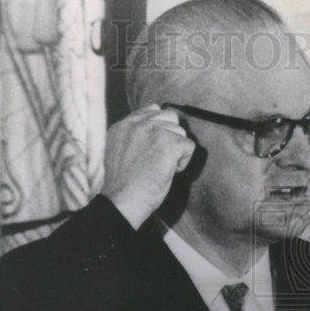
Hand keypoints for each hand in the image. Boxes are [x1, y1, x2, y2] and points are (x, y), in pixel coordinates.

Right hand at [100, 105, 195, 228]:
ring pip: (180, 132)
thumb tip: (155, 132)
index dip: (161, 128)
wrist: (123, 200)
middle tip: (161, 159)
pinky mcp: (168, 143)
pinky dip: (183, 162)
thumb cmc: (124, 184)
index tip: (158, 146)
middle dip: (171, 137)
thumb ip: (134, 136)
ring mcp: (153, 131)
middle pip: (170, 117)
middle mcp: (137, 123)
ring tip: (161, 167)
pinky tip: (169, 172)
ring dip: (177, 151)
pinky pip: (189, 146)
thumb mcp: (120, 151)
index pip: (152, 110)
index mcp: (124, 125)